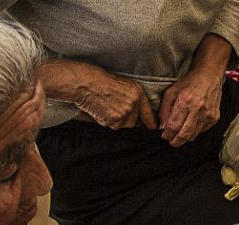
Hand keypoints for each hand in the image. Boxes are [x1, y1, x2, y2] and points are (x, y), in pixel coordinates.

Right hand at [39, 59, 156, 129]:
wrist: (85, 83)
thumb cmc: (101, 81)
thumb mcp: (124, 84)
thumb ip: (134, 98)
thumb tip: (139, 115)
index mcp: (138, 93)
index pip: (148, 113)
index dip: (151, 123)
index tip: (153, 129)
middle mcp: (132, 104)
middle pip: (134, 123)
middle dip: (126, 120)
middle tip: (115, 110)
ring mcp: (122, 113)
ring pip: (122, 126)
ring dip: (115, 121)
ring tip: (106, 107)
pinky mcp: (111, 120)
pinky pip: (111, 126)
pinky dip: (106, 121)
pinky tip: (100, 109)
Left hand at [158, 68, 222, 146]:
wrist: (209, 76)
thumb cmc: (188, 83)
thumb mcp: (171, 93)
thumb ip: (164, 111)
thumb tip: (162, 128)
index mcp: (185, 101)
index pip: (173, 126)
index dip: (167, 135)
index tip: (164, 135)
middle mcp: (198, 109)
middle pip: (184, 135)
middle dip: (175, 141)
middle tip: (171, 141)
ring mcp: (208, 115)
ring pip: (193, 136)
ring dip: (184, 137)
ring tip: (180, 131)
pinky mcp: (215, 118)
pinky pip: (201, 131)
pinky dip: (194, 131)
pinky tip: (191, 123)